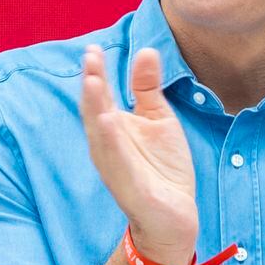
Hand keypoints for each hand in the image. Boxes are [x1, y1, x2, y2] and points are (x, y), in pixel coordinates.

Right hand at [80, 43, 199, 264]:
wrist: (174, 217)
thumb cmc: (162, 168)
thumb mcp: (158, 120)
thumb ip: (148, 88)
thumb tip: (147, 49)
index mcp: (112, 129)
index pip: (99, 97)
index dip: (95, 73)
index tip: (93, 48)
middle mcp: (107, 147)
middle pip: (94, 111)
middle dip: (91, 84)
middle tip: (90, 57)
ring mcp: (115, 167)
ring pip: (100, 135)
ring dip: (95, 108)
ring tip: (92, 81)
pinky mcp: (130, 187)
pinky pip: (117, 162)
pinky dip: (112, 142)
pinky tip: (108, 121)